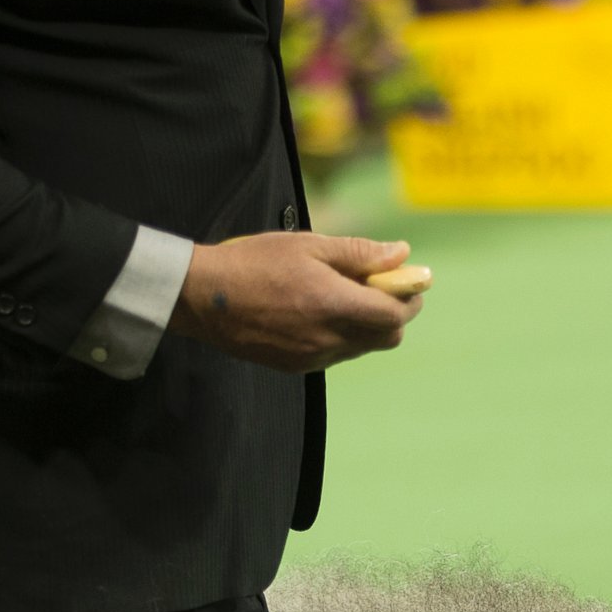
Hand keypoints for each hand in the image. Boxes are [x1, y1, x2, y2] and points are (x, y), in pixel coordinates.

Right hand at [169, 234, 422, 373]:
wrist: (202, 296)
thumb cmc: (253, 262)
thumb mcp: (308, 246)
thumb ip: (359, 253)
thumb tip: (402, 254)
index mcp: (333, 304)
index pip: (394, 315)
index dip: (409, 299)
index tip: (409, 282)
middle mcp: (328, 338)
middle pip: (388, 337)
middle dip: (393, 314)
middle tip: (379, 287)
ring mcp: (313, 357)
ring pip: (363, 347)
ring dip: (367, 325)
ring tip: (343, 296)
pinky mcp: (298, 366)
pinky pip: (337, 354)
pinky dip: (342, 335)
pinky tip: (319, 312)